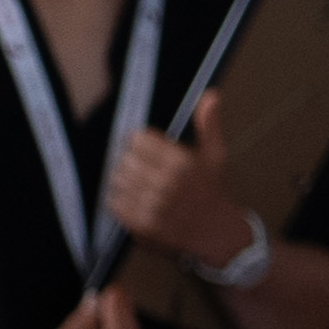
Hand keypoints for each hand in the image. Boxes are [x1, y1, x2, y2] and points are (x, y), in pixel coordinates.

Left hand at [103, 89, 244, 268]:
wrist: (216, 234)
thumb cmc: (211, 190)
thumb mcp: (215, 156)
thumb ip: (208, 124)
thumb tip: (211, 94)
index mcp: (182, 162)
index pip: (138, 139)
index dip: (140, 143)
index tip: (147, 150)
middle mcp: (166, 182)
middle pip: (124, 158)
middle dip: (131, 162)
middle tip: (143, 170)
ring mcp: (152, 204)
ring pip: (116, 179)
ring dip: (124, 181)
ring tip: (140, 185)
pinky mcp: (141, 224)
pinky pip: (113, 202)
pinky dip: (119, 199)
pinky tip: (135, 200)